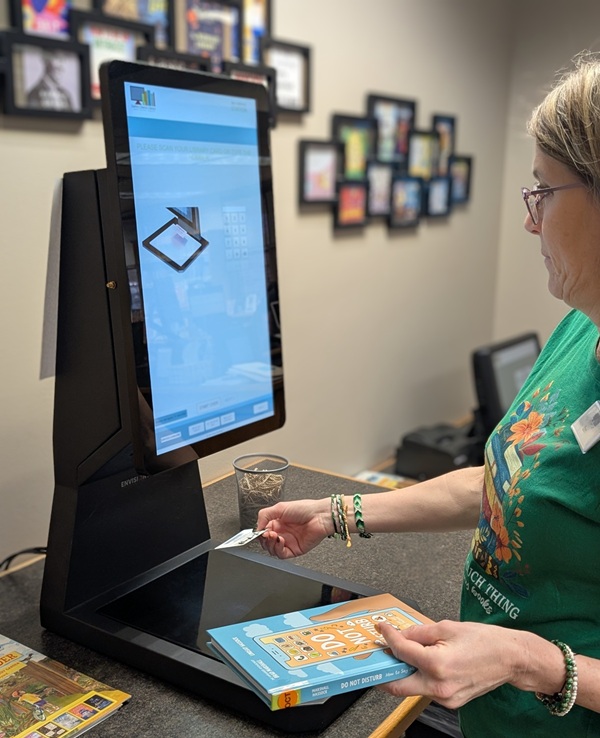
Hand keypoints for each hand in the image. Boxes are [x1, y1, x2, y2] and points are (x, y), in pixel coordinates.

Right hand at [257, 498, 330, 558]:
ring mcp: (288, 542)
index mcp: (278, 523)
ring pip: (272, 550)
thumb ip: (264, 515)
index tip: (259, 532)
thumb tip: (257, 527)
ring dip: (270, 544)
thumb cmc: (304, 509)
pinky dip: (278, 549)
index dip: (260, 533)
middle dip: (264, 539)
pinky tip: (280, 541)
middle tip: (267, 534)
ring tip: (274, 536)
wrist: (320, 516)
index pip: (263, 532)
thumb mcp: (280, 507)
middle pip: (266, 543)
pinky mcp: (294, 550)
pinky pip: (281, 554)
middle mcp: (282, 533)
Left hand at [375, 620, 530, 709]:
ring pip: (411, 688)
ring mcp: (445, 698)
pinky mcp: (450, 701)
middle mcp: (439, 687)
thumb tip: (401, 635)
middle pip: (397, 686)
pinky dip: (418, 676)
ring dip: (401, 672)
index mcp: (437, 665)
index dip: (388, 637)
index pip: (401, 651)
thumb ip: (419, 632)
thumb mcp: (447, 627)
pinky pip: (426, 689)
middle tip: (377, 656)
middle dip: (383, 671)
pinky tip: (420, 662)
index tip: (383, 629)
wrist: (510, 658)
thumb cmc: (485, 641)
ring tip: (399, 654)